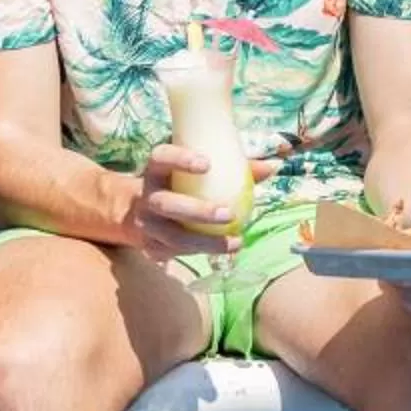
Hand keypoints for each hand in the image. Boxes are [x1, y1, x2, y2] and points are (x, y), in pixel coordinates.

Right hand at [123, 147, 278, 261]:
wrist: (138, 211)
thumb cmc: (180, 185)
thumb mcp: (196, 172)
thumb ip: (233, 168)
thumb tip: (272, 167)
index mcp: (156, 169)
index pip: (161, 157)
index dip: (180, 159)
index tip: (207, 164)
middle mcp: (146, 195)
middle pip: (166, 203)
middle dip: (198, 210)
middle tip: (228, 214)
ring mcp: (146, 223)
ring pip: (172, 236)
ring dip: (204, 241)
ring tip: (234, 243)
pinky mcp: (149, 246)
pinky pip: (174, 253)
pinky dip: (199, 253)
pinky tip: (223, 251)